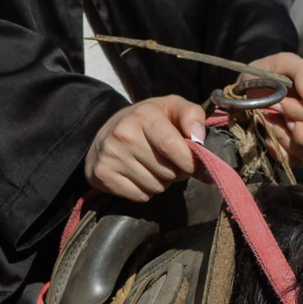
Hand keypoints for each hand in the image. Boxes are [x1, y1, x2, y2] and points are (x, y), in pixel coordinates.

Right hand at [84, 94, 208, 199]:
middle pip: (168, 171)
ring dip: (161, 182)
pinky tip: (138, 175)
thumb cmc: (147, 122)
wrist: (105, 134)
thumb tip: (199, 141)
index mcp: (144, 115)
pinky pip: (141, 196)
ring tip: (152, 166)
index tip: (198, 166)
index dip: (190, 162)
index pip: (172, 146)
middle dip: (177, 172)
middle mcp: (124, 134)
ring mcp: (112, 156)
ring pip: (156, 186)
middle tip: (168, 161)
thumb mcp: (171, 107)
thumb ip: (192, 116)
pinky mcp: (103, 175)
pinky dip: (145, 191)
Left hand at [254, 51, 302, 164]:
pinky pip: (292, 161)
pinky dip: (275, 147)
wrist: (246, 90)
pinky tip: (267, 131)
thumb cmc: (270, 74)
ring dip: (283, 136)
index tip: (282, 100)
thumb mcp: (284, 63)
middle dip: (295, 125)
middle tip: (275, 109)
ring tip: (268, 118)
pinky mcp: (298, 156)